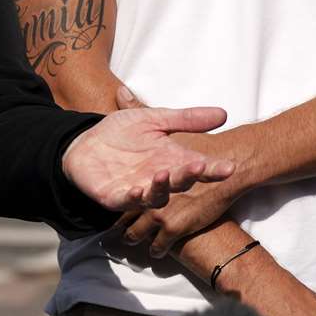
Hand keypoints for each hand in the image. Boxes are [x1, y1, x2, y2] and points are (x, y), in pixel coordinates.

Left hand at [111, 88, 245, 254]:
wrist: (85, 143)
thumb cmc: (121, 133)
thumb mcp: (155, 119)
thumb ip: (185, 119)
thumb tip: (223, 113)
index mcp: (171, 160)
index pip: (197, 166)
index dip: (214, 168)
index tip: (230, 167)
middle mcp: (159, 177)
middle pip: (180, 181)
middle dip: (190, 175)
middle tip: (200, 166)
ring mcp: (139, 189)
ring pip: (156, 195)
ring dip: (162, 187)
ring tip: (164, 173)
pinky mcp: (116, 197)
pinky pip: (127, 202)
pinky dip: (133, 198)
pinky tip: (137, 190)